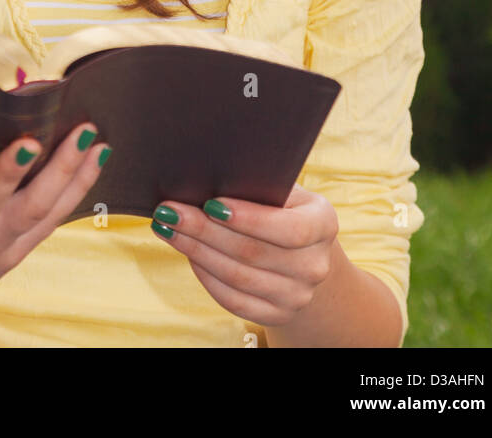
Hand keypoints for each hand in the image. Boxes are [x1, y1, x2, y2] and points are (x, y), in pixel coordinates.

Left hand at [148, 184, 338, 327]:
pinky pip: (234, 300)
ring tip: (168, 229)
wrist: (304, 255)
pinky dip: (206, 276)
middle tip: (170, 211)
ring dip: (196, 251)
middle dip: (204, 230)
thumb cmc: (284, 209)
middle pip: (252, 252)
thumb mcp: (283, 190)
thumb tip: (209, 176)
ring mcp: (298, 295)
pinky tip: (188, 254)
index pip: (288, 227)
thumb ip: (258, 184)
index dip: (248, 218)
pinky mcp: (277, 314)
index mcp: (323, 223)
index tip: (209, 203)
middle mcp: (315, 264)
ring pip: (238, 277)